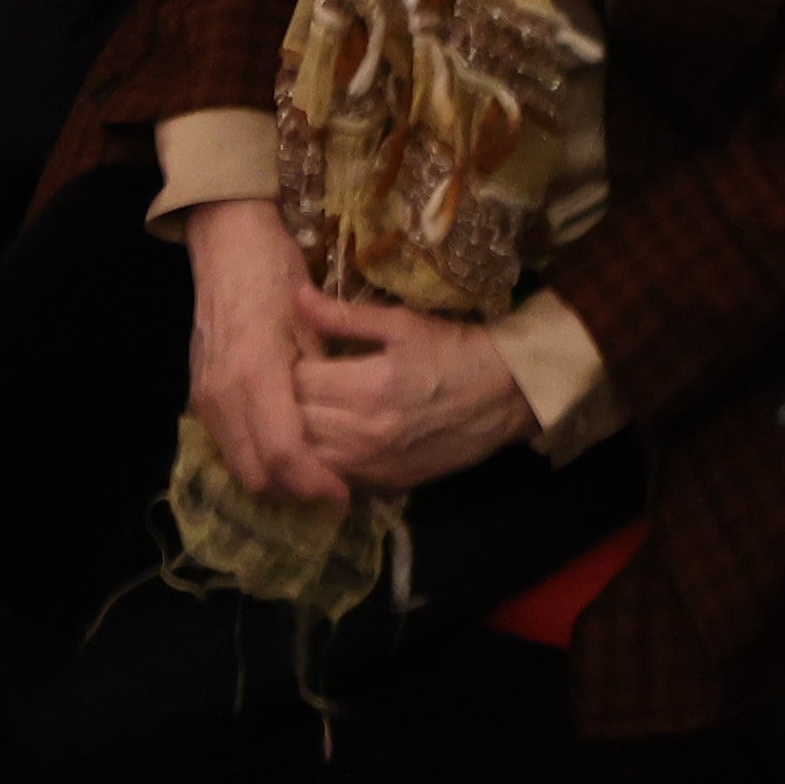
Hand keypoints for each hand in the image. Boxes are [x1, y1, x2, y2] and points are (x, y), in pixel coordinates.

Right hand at [182, 201, 334, 504]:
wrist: (227, 246)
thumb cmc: (278, 275)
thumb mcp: (312, 324)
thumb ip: (322, 381)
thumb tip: (344, 432)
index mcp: (256, 374)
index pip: (283, 454)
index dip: (315, 483)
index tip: (344, 494)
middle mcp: (223, 394)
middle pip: (256, 474)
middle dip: (295, 493)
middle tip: (332, 492)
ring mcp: (206, 397)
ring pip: (239, 466)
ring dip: (276, 482)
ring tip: (314, 478)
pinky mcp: (199, 395)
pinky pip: (228, 446)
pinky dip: (256, 461)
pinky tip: (286, 453)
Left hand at [289, 285, 531, 492]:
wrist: (505, 396)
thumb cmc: (454, 350)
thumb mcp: (403, 323)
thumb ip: (345, 316)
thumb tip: (297, 296)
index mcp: (366, 388)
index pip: (295, 382)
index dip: (280, 365)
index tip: (280, 351)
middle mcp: (363, 435)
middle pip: (294, 422)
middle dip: (281, 400)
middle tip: (279, 380)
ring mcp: (372, 467)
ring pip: (305, 457)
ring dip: (293, 434)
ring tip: (292, 409)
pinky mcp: (383, 486)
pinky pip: (331, 478)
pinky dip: (317, 459)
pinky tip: (318, 438)